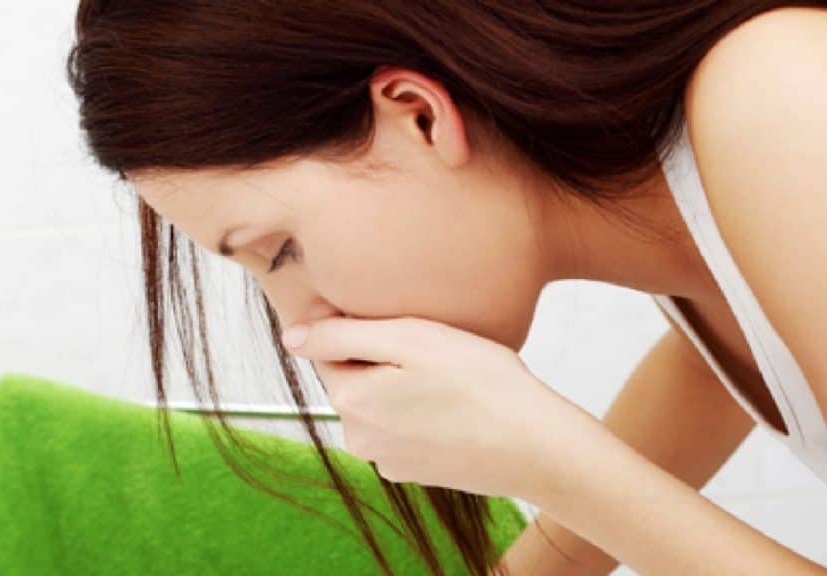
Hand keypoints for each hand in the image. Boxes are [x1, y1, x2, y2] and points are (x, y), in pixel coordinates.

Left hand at [281, 315, 576, 497]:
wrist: (535, 446)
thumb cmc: (481, 384)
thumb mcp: (409, 339)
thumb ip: (341, 335)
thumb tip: (291, 338)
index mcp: (351, 401)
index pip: (330, 350)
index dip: (361, 328)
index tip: (400, 320)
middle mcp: (360, 438)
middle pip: (356, 379)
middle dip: (384, 358)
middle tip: (432, 346)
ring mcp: (387, 460)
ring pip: (382, 403)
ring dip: (404, 385)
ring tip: (449, 376)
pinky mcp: (415, 471)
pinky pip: (405, 428)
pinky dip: (422, 412)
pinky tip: (455, 404)